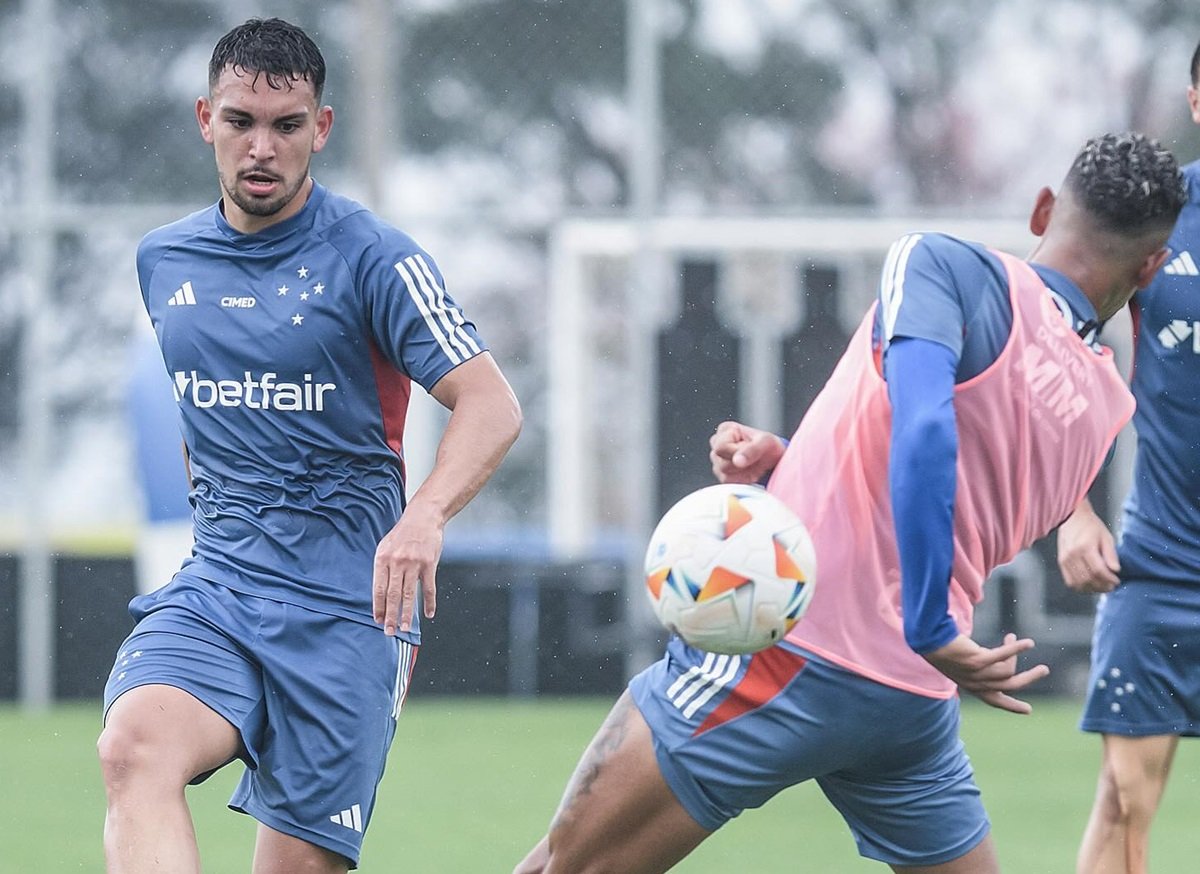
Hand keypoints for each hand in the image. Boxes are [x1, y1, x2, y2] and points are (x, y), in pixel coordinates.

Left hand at [372, 501, 443, 635]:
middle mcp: (397, 562)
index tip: (378, 620)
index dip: (378, 607)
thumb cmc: (403, 533)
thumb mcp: (385, 546)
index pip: (378, 589)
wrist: (423, 517)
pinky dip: (429, 602)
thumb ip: (383, 568)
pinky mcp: (429, 564)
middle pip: (393, 595)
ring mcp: (413, 563)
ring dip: (407, 614)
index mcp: (382, 559)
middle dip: (391, 616)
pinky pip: (428, 588)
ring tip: (405, 628)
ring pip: (409, 594)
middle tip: (389, 631)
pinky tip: (429, 613)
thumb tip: (380, 593)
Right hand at [709, 421, 785, 483]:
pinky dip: (742, 480)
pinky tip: (750, 472)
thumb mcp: (766, 442)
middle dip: (741, 465)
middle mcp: (717, 444)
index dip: (735, 453)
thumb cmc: (769, 446)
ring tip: (753, 465)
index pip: (720, 447)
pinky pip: (729, 483)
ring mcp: (717, 460)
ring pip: (724, 475)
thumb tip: (737, 461)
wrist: (774, 460)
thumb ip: (751, 450)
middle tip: (754, 459)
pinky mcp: (722, 474)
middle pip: (722, 464)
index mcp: (725, 430)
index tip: (750, 451)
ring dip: (743, 473)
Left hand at [922, 633, 1048, 713]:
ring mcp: (976, 673)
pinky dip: (1017, 649)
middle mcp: (975, 683)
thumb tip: (1001, 666)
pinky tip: (1028, 643)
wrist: (928, 640)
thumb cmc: (945, 649)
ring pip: (1008, 670)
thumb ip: (981, 669)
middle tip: (1044, 669)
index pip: (995, 700)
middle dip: (1029, 679)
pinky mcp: (976, 661)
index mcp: (972, 686)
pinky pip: (1003, 656)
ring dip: (1015, 652)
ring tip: (1015, 638)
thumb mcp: (964, 665)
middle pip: (1010, 685)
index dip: (1012, 706)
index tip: (1029, 710)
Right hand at [1056, 500, 1119, 593]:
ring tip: (1101, 586)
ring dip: (1092, 588)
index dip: (1109, 579)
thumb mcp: (1106, 537)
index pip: (1098, 570)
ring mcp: (1065, 559)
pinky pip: (1070, 581)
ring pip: (1079, 582)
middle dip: (1102, 586)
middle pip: (1088, 578)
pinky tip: (1089, 585)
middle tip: (1110, 586)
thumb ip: (1111, 554)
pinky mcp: (1061, 562)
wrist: (1072, 518)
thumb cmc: (1090, 526)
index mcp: (1085, 547)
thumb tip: (1115, 570)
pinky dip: (1080, 586)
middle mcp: (1073, 554)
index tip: (1116, 581)